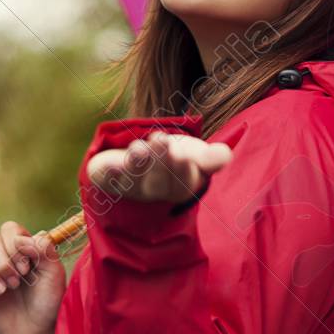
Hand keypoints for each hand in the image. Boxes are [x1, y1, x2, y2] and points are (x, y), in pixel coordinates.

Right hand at [0, 221, 66, 333]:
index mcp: (24, 247)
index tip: (26, 268)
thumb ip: (45, 252)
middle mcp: (4, 255)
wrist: (37, 333)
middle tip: (15, 283)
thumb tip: (24, 238)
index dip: (14, 245)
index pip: (9, 229)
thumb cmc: (49, 302)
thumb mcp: (54, 276)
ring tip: (3, 291)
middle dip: (2, 262)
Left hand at [86, 130, 231, 204]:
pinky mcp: (110, 179)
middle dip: (159, 163)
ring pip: (134, 180)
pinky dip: (108, 173)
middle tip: (160, 142)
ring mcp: (132, 187)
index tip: (181, 154)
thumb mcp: (195, 154)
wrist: (140, 158)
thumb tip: (225, 155)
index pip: (182, 183)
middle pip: (158, 184)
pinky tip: (109, 166)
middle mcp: (155, 191)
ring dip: (137, 165)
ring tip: (138, 148)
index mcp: (180, 188)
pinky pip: (108, 179)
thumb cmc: (173, 157)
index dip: (181, 168)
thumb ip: (210, 158)